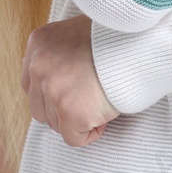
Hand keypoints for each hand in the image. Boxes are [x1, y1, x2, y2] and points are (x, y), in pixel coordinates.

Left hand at [20, 14, 120, 146]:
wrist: (140, 42)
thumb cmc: (117, 37)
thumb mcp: (77, 33)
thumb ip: (61, 55)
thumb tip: (59, 80)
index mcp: (39, 43)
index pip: (31, 83)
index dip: (53, 93)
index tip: (74, 92)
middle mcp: (38, 65)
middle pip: (39, 107)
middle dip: (62, 110)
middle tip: (89, 101)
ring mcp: (52, 89)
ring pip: (55, 124)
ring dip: (77, 120)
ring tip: (101, 103)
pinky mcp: (70, 111)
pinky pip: (73, 138)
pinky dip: (89, 133)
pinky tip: (104, 116)